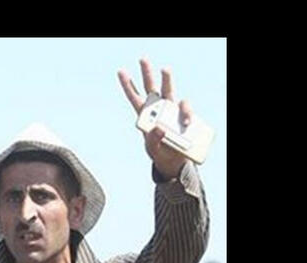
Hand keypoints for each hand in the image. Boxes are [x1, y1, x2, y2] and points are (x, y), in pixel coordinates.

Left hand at [118, 57, 191, 179]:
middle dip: (146, 73)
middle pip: (151, 87)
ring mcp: (171, 109)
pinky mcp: (183, 115)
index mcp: (144, 115)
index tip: (121, 72)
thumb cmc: (159, 153)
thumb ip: (153, 140)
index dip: (127, 85)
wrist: (175, 161)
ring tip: (165, 69)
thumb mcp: (152, 149)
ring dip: (167, 79)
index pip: (134, 97)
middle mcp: (157, 108)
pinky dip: (185, 111)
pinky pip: (184, 108)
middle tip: (142, 59)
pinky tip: (185, 121)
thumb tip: (159, 128)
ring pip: (169, 90)